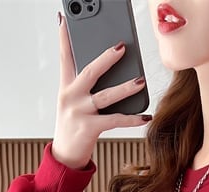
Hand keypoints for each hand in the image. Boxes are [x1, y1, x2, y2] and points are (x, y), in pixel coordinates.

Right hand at [52, 12, 149, 168]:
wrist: (65, 156)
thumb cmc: (73, 127)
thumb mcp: (73, 103)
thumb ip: (84, 86)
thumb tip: (104, 68)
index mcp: (65, 87)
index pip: (65, 57)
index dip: (64, 37)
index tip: (65, 18)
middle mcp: (70, 97)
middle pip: (89, 71)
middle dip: (106, 58)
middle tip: (122, 47)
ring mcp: (79, 112)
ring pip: (105, 96)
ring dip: (125, 88)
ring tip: (140, 80)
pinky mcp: (89, 128)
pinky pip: (114, 120)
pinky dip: (131, 119)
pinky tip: (144, 116)